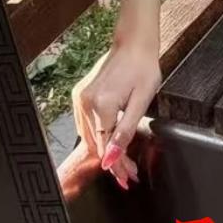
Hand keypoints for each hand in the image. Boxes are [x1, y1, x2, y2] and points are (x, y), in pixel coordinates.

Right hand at [71, 39, 161, 189]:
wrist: (133, 42)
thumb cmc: (143, 68)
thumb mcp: (142, 100)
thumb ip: (125, 131)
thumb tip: (111, 159)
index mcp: (102, 105)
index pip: (106, 146)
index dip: (117, 165)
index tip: (128, 179)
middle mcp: (85, 103)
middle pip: (96, 143)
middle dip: (112, 161)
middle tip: (129, 174)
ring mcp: (80, 98)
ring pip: (88, 136)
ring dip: (104, 149)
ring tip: (123, 162)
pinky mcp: (80, 95)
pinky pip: (86, 124)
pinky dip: (97, 135)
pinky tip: (110, 140)